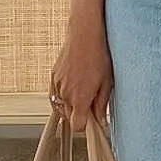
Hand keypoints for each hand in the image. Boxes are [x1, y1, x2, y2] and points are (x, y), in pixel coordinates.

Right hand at [49, 17, 113, 131]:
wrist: (85, 34)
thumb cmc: (99, 55)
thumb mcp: (107, 83)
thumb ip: (101, 105)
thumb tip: (100, 121)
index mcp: (79, 98)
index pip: (77, 126)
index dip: (86, 126)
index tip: (93, 121)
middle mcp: (65, 94)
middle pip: (68, 117)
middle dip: (79, 114)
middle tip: (92, 101)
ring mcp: (57, 85)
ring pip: (61, 105)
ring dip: (70, 104)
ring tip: (84, 89)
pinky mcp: (53, 76)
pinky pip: (56, 93)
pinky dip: (63, 94)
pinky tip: (75, 83)